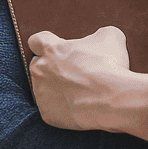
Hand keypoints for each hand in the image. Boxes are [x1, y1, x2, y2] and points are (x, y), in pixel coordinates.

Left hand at [26, 26, 147, 137]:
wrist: (111, 99)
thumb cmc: (108, 65)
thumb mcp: (110, 37)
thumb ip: (100, 34)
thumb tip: (102, 38)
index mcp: (51, 49)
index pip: (36, 40)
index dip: (46, 44)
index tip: (56, 48)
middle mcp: (40, 70)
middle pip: (38, 65)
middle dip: (51, 68)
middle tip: (72, 72)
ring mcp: (41, 94)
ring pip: (44, 89)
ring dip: (56, 89)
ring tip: (78, 92)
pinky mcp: (47, 114)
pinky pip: (52, 110)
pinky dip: (62, 109)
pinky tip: (78, 107)